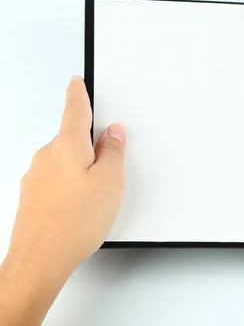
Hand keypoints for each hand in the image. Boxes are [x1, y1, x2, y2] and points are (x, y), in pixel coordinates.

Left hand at [0, 76, 125, 324]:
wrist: (39, 260)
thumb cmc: (73, 223)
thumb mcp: (110, 182)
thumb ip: (113, 152)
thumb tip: (113, 133)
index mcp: (66, 146)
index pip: (74, 110)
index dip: (78, 93)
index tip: (76, 82)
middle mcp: (46, 156)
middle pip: (72, 139)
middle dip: (91, 146)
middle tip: (110, 166)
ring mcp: (35, 177)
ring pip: (65, 162)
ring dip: (81, 170)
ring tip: (96, 197)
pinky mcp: (32, 197)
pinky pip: (56, 181)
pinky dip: (70, 186)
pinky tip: (80, 208)